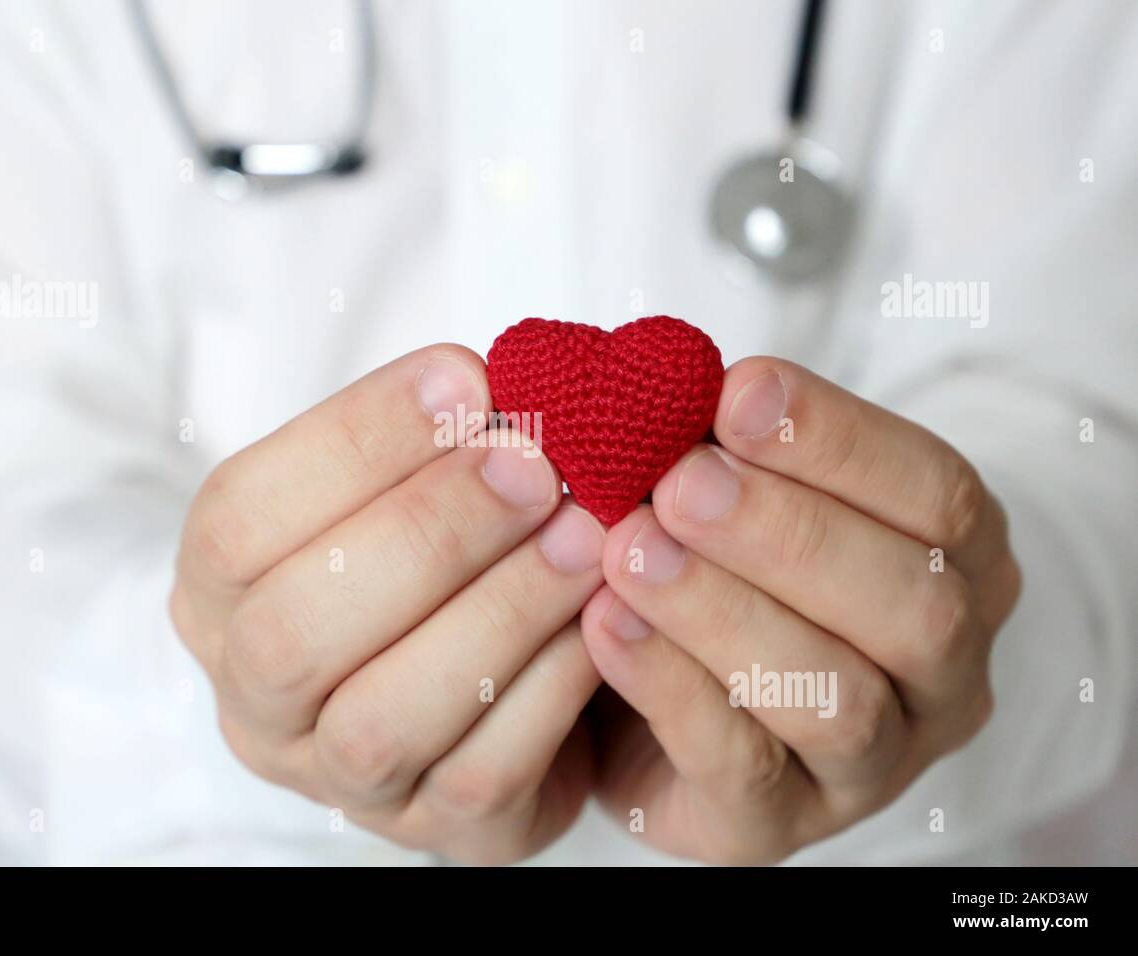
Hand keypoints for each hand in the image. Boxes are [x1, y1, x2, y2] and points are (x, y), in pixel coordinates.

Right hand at [169, 345, 605, 863]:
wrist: (501, 676)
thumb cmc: (441, 554)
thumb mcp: (412, 486)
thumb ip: (435, 439)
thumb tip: (504, 387)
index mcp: (218, 596)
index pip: (238, 519)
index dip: (350, 444)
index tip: (464, 381)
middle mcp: (254, 701)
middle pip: (292, 632)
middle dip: (424, 533)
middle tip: (533, 463)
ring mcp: (336, 780)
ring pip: (382, 718)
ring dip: (496, 611)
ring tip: (584, 532)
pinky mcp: (433, 830)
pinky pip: (480, 774)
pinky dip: (549, 686)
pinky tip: (601, 616)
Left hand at [580, 357, 1022, 863]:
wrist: (652, 699)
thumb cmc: (712, 567)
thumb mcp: (730, 489)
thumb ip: (714, 437)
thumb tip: (652, 374)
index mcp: (954, 566)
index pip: (939, 497)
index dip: (842, 442)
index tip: (736, 393)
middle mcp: (940, 673)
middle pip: (911, 605)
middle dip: (789, 533)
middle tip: (679, 480)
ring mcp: (871, 763)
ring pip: (835, 699)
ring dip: (726, 612)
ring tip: (630, 550)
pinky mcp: (779, 827)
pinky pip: (742, 768)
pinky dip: (671, 688)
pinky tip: (603, 624)